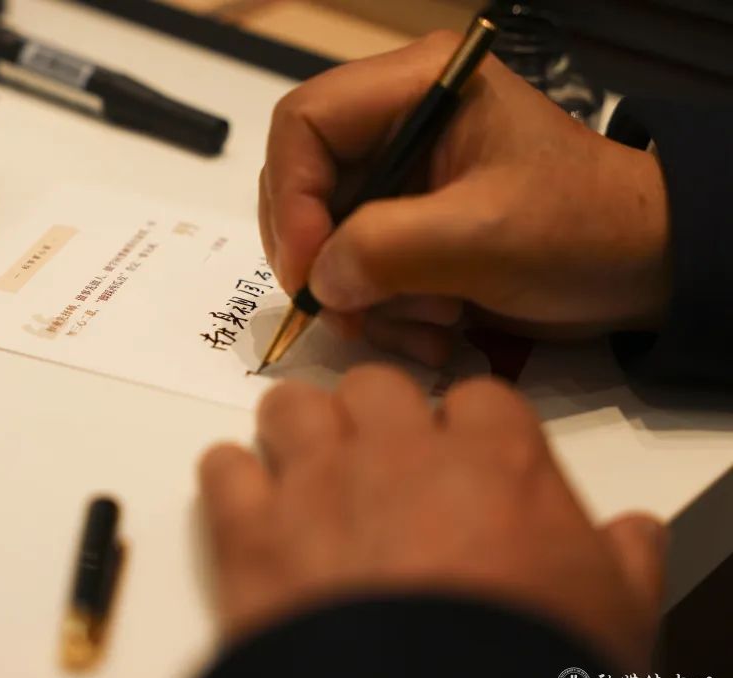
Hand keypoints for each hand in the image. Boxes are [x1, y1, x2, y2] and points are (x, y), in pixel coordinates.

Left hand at [199, 366, 666, 668]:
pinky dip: (233, 485)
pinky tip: (251, 516)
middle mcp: (397, 453)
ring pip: (291, 407)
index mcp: (493, 461)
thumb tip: (632, 533)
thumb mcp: (613, 617)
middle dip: (375, 420)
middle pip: (374, 387)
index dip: (466, 430)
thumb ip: (621, 558)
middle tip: (378, 467)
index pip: (478, 399)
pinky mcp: (248, 534)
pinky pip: (223, 469)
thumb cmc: (523, 668)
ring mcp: (315, 485)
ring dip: (297, 434)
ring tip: (308, 478)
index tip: (462, 459)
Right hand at [260, 32, 670, 365]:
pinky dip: (385, 315)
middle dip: (326, 260)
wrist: (644, 269)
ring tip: (434, 322)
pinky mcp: (406, 229)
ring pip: (325, 241)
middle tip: (354, 314)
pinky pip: (356, 274)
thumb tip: (320, 281)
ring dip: (367, 299)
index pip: (305, 123)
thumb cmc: (584, 229)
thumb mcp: (487, 234)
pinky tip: (439, 331)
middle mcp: (396, 124)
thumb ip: (390, 249)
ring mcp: (398, 180)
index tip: (310, 270)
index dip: (291, 197)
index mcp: (417, 87)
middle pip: (303, 186)